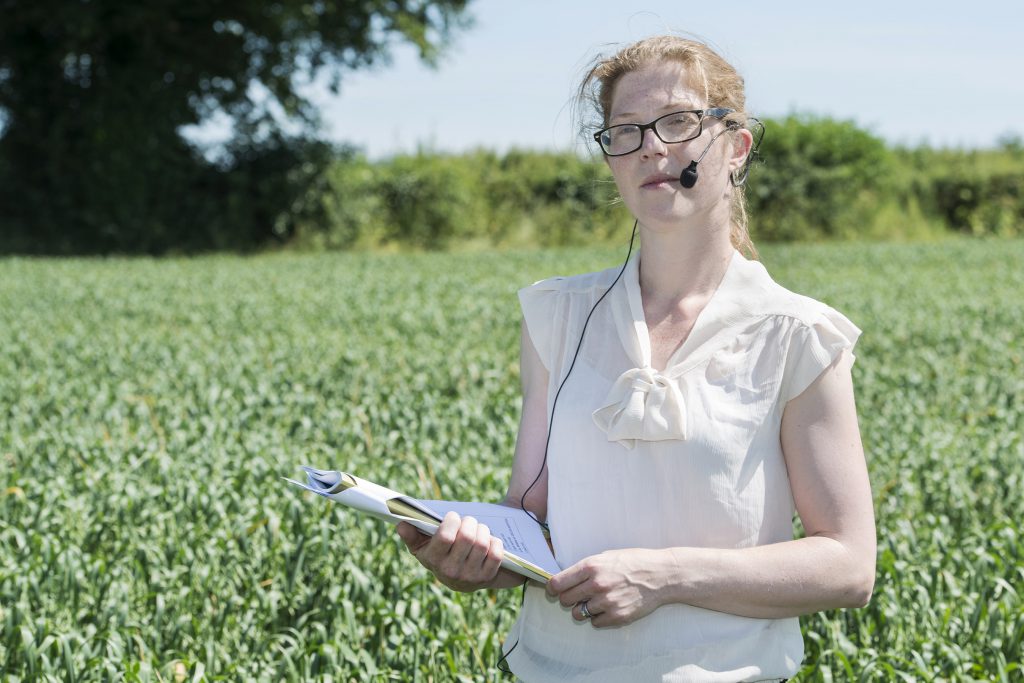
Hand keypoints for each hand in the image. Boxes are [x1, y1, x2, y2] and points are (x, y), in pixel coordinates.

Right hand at [396, 511, 504, 592]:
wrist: (462, 578)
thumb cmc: (440, 555)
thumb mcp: (423, 547)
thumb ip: (411, 534)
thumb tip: (401, 524)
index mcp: (433, 560)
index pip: (445, 536)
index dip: (452, 521)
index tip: (453, 516)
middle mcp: (450, 572)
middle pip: (467, 537)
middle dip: (470, 522)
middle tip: (468, 521)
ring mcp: (469, 576)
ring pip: (482, 543)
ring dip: (483, 530)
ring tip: (479, 529)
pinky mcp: (486, 577)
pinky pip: (495, 553)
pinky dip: (495, 542)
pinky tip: (489, 541)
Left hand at [546, 548, 671, 627]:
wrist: (661, 575)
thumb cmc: (634, 562)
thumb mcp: (607, 556)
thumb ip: (587, 568)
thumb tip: (566, 578)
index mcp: (591, 567)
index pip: (558, 583)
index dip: (552, 588)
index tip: (552, 590)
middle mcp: (596, 585)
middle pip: (565, 600)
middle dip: (568, 598)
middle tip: (578, 595)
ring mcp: (607, 602)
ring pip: (579, 614)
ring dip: (584, 609)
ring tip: (597, 601)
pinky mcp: (617, 617)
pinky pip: (596, 623)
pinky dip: (599, 617)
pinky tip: (609, 607)